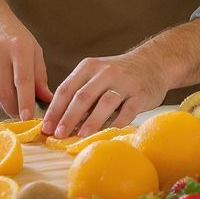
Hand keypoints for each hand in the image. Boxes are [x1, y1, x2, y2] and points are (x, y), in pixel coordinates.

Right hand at [0, 0, 52, 120]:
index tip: (28, 118)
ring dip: (1, 102)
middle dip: (13, 109)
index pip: (23, 80)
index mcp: (19, 47)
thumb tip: (47, 100)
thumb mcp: (32, 49)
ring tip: (8, 96)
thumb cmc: (13, 36)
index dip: (26, 102)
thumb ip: (39, 75)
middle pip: (4, 92)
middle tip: (20, 114)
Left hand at [41, 47, 165, 138]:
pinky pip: (128, 110)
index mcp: (88, 67)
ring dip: (91, 121)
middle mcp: (105, 73)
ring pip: (104, 103)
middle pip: (82, 96)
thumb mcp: (95, 76)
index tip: (45, 127)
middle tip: (58, 134)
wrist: (153, 63)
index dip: (54, 109)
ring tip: (80, 135)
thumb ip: (80, 93)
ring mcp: (124, 83)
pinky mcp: (140, 94)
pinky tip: (108, 133)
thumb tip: (59, 120)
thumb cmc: (118, 75)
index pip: (66, 89)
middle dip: (68, 116)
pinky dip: (117, 122)